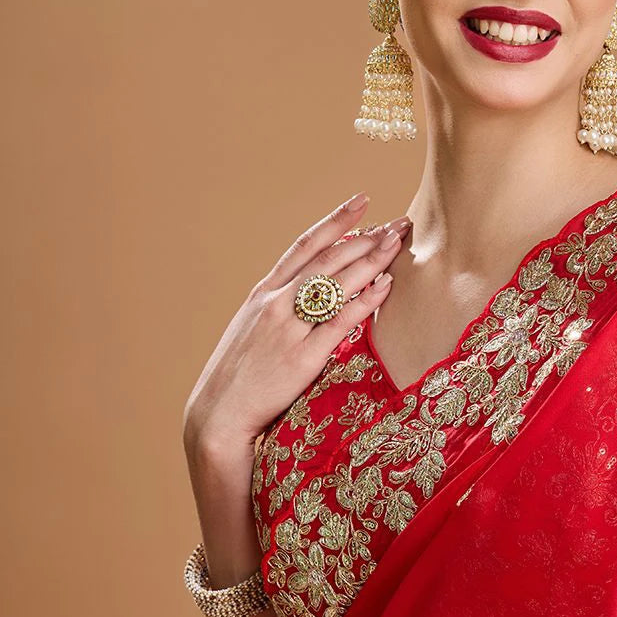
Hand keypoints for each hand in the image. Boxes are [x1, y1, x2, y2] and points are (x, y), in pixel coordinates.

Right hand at [182, 192, 410, 458]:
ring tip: (397, 242)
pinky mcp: (302, 358)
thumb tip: (310, 295)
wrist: (218, 415)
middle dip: (365, 237)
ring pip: (335, 283)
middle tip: (398, 222)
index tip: (362, 201)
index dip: (335, 221)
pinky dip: (364, 301)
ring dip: (370, 259)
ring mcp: (287, 329)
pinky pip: (339, 322)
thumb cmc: (239, 378)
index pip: (305, 246)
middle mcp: (275, 304)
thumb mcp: (252, 331)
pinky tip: (386, 286)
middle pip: (328, 259)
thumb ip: (278, 310)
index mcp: (263, 294)